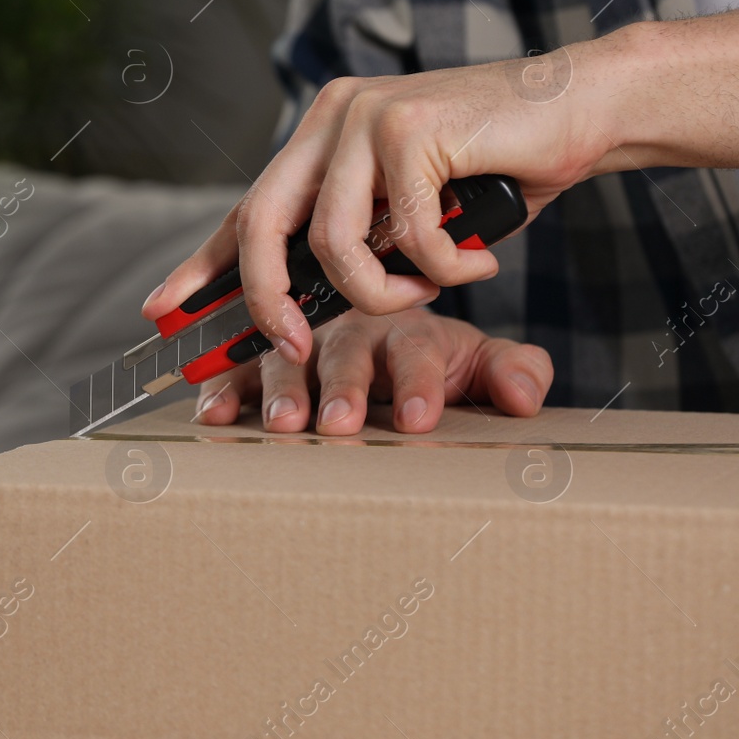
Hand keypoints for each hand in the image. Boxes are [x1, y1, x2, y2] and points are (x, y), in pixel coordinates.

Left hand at [142, 14, 738, 363]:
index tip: (161, 310)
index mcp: (321, 137)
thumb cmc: (499, 170)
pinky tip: (477, 258)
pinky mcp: (407, 128)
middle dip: (268, 302)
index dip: (201, 265)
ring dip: (383, 292)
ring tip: (432, 286)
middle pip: (263, 224)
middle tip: (296, 349)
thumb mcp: (409, 212)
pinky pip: (403, 237)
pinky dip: (442, 269)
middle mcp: (331, 118)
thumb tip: (303, 304)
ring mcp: (364, 116)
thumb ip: (359, 240)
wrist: (583, 106)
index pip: (247, 207)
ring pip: (332, 242)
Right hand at [189, 308, 552, 434]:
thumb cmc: (425, 354)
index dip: (417, 383)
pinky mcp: (260, 356)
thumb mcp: (476, 359)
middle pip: (344, 350)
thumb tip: (524, 396)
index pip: (414, 349)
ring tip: (282, 423)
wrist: (378, 314)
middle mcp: (348, 327)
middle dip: (341, 387)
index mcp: (404, 327)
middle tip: (341, 424)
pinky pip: (234, 368)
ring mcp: (300, 338)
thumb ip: (510, 371)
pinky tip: (214, 413)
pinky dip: (220, 387)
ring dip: (281, 389)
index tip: (420, 420)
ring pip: (286, 356)